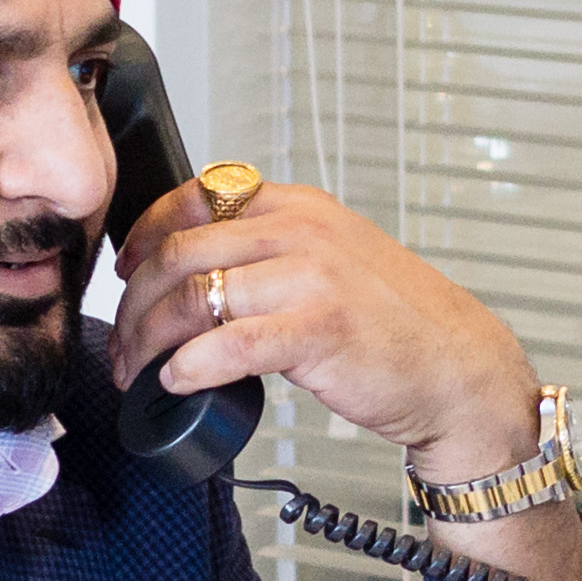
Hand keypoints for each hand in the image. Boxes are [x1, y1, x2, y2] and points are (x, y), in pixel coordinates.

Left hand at [111, 174, 536, 475]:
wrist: (458, 368)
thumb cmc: (394, 323)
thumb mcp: (332, 257)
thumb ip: (273, 250)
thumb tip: (196, 270)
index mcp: (299, 206)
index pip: (194, 198)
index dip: (144, 235)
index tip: (125, 270)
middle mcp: (301, 231)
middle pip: (179, 253)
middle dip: (133, 304)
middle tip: (123, 343)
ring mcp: (311, 277)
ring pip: (192, 297)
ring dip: (149, 341)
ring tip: (139, 370)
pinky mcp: (318, 329)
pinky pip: (227, 344)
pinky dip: (188, 366)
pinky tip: (178, 382)